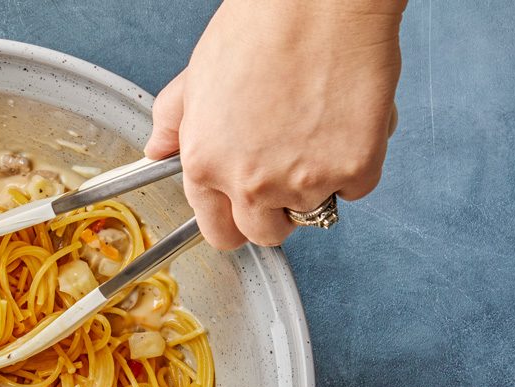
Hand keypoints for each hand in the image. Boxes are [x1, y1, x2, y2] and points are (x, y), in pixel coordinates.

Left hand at [146, 0, 404, 248]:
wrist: (321, 3)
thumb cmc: (262, 26)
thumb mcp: (197, 75)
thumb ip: (174, 121)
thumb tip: (158, 148)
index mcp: (205, 165)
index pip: (217, 231)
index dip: (235, 218)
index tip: (247, 207)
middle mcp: (249, 183)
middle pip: (265, 234)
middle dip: (276, 211)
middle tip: (287, 168)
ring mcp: (303, 182)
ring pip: (313, 212)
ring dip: (317, 184)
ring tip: (315, 129)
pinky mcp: (352, 171)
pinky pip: (355, 188)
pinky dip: (356, 163)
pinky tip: (345, 119)